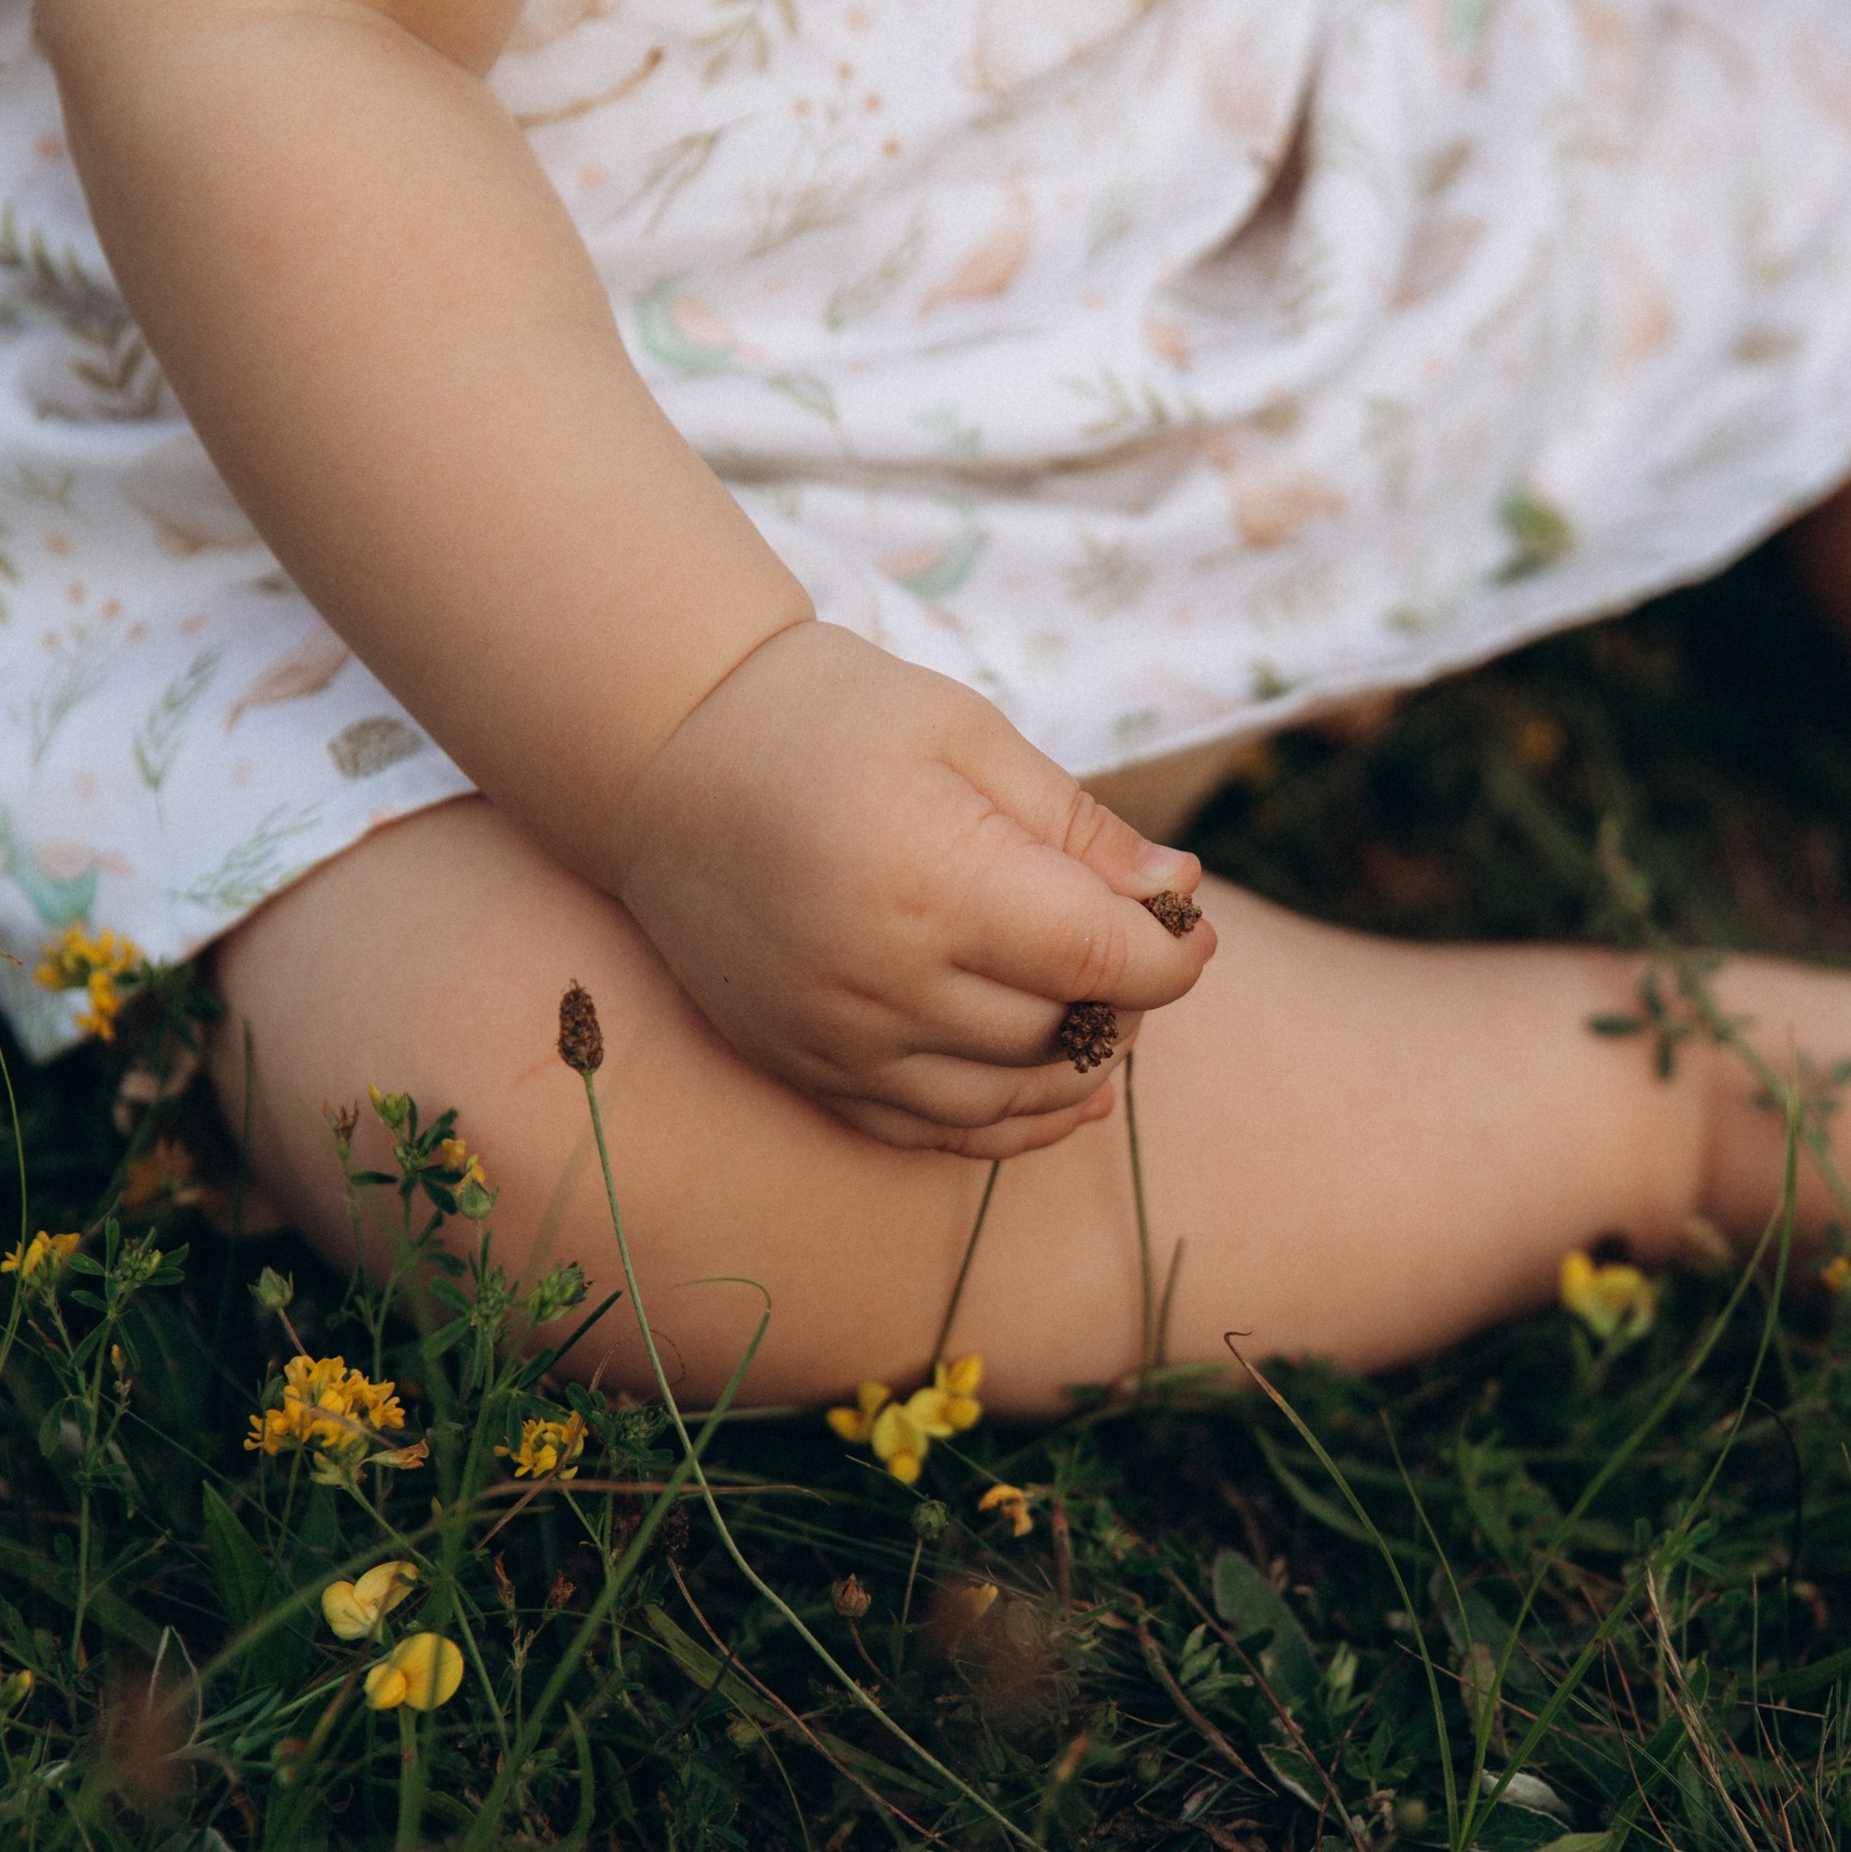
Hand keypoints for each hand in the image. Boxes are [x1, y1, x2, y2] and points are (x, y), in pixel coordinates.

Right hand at [614, 620, 1218, 1154]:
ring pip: (1003, 1102)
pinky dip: (1004, 1125)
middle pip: (1060, 1033)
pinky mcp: (803, 1067)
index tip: (1189, 927)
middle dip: (1126, 1001)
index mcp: (936, 884)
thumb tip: (1179, 892)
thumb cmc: (828, 719)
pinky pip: (925, 1133)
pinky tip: (1056, 1094)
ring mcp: (836, 1039)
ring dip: (1075, 1071)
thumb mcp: (968, 734)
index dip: (1172, 956)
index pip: (1102, 961)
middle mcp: (883, 982)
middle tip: (1134, 945)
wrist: (661, 753)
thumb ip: (1077, 825)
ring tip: (1099, 1015)